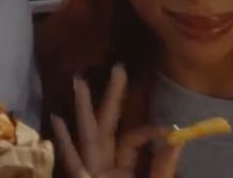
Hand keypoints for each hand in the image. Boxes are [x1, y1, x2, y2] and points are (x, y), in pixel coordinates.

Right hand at [51, 64, 183, 177]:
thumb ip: (163, 167)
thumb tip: (176, 136)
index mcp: (124, 166)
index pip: (133, 138)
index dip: (149, 130)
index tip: (169, 129)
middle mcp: (105, 164)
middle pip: (108, 126)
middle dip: (113, 97)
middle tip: (118, 66)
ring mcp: (92, 171)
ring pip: (87, 136)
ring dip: (83, 108)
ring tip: (79, 80)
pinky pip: (73, 162)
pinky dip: (65, 143)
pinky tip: (56, 118)